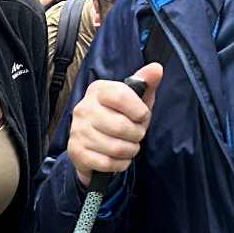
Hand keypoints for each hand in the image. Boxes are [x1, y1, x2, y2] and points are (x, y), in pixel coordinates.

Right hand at [67, 62, 163, 182]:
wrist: (93, 143)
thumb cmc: (118, 118)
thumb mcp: (134, 100)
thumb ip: (146, 83)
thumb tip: (157, 68)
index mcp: (98, 90)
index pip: (122, 95)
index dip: (139, 110)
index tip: (141, 116)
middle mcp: (84, 108)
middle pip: (121, 126)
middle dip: (137, 135)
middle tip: (136, 134)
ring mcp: (78, 131)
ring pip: (116, 147)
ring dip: (130, 151)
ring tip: (128, 146)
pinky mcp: (76, 151)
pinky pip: (108, 162)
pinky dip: (120, 163)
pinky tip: (118, 157)